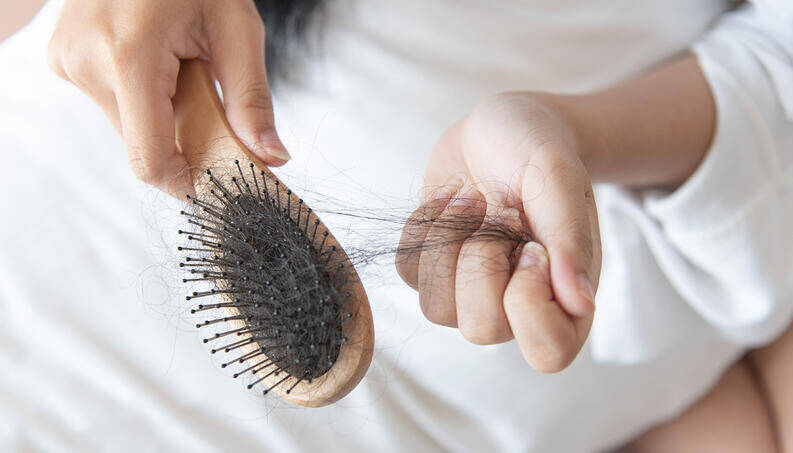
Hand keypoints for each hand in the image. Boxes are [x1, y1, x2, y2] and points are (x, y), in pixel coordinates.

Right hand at [46, 0, 289, 195]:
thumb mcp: (237, 29)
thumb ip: (252, 100)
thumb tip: (271, 158)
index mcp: (126, 55)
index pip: (149, 158)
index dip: (186, 182)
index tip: (218, 182)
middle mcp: (85, 62)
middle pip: (142, 146)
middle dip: (183, 140)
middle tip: (210, 102)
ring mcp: (68, 61)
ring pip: (129, 129)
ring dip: (164, 117)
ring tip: (182, 70)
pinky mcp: (65, 60)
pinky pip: (115, 106)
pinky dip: (146, 101)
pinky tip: (160, 65)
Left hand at [396, 93, 600, 371]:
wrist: (501, 127)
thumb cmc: (540, 152)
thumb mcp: (560, 180)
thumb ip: (570, 239)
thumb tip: (580, 304)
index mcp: (565, 298)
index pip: (548, 353)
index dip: (528, 301)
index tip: (532, 245)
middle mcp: (516, 307)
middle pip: (480, 331)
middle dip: (480, 261)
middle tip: (500, 212)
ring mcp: (468, 293)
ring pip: (434, 308)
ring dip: (448, 240)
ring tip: (473, 196)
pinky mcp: (431, 270)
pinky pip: (408, 271)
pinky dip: (426, 224)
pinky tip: (453, 195)